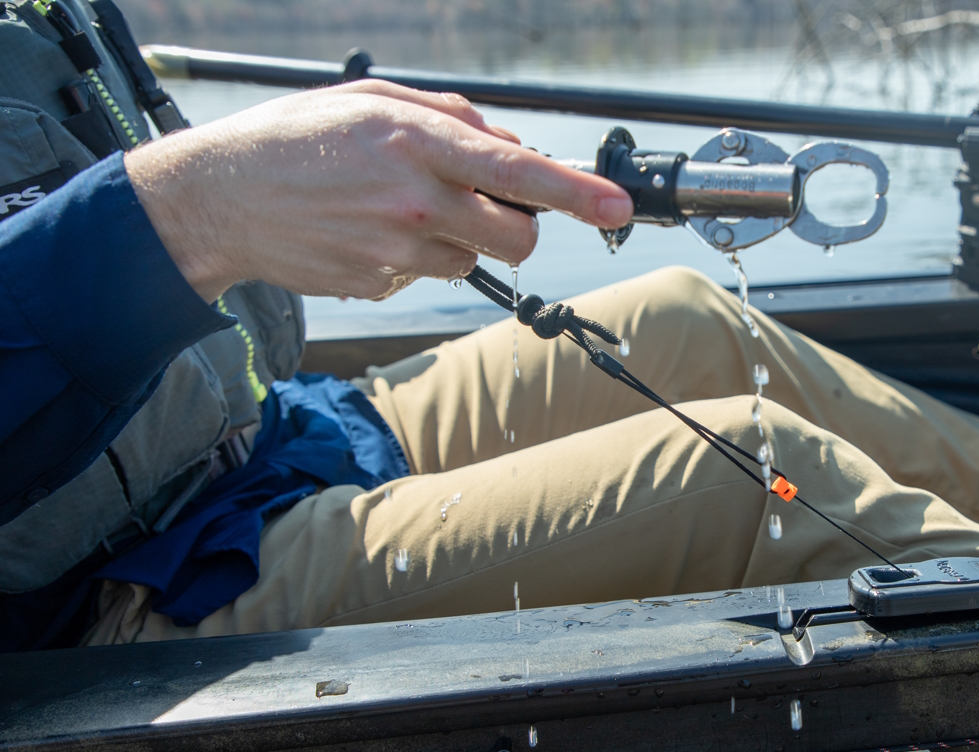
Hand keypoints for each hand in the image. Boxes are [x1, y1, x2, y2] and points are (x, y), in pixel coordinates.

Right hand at [125, 81, 633, 301]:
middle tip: (484, 203)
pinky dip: (413, 256)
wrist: (220, 198)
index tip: (618, 207)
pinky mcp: (380, 284)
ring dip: (457, 237)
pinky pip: (427, 274)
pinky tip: (368, 231)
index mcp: (417, 144)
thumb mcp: (371, 101)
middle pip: (517, 236)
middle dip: (518, 224)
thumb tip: (507, 143)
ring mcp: (398, 251)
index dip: (576, 193)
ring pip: (474, 258)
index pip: (518, 173)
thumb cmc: (296, 139)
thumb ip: (448, 117)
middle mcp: (416, 202)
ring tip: (396, 208)